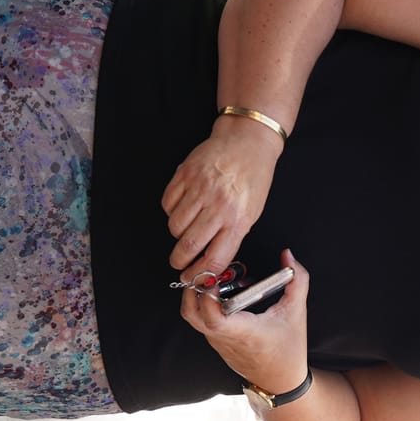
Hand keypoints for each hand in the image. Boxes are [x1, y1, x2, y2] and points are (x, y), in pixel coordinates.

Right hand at [162, 119, 281, 282]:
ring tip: (186, 228)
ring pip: (175, 226)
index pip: (215, 259)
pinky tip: (183, 206)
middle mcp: (218, 206)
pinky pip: (167, 204)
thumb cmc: (252, 178)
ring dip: (177, 233)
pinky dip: (171, 211)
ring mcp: (200, 189)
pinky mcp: (184, 175)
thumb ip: (231, 237)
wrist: (247, 141)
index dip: (199, 275)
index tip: (191, 279)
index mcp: (238, 220)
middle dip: (179, 260)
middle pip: (189, 245)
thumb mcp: (251, 213)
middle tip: (178, 261)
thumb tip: (210, 262)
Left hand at [178, 249, 310, 395]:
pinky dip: (203, 304)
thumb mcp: (297, 313)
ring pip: (192, 316)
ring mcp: (217, 341)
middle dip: (193, 289)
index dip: (207, 296)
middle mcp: (225, 338)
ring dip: (196, 295)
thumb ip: (297, 280)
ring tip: (214, 280)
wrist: (281, 381)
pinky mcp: (215, 341)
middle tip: (208, 272)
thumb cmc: (288, 350)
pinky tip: (221, 294)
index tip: (215, 277)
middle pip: (191, 314)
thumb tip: (288, 255)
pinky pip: (200, 320)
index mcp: (244, 333)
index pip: (213, 317)